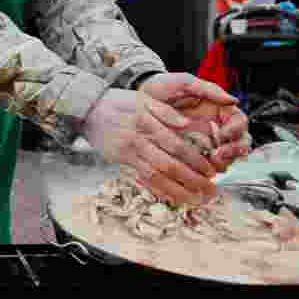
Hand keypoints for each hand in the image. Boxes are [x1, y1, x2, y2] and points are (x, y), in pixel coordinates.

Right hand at [81, 88, 217, 204]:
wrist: (87, 110)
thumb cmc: (117, 102)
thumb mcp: (143, 99)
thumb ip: (166, 111)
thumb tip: (187, 124)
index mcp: (147, 123)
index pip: (177, 146)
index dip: (195, 161)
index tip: (211, 171)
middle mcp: (138, 140)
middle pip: (169, 165)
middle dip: (192, 180)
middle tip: (210, 190)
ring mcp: (128, 153)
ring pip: (156, 177)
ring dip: (177, 191)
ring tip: (196, 200)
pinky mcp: (120, 161)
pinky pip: (142, 179)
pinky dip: (158, 190)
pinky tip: (172, 197)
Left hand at [137, 73, 250, 170]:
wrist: (135, 99)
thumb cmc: (160, 88)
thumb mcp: (182, 83)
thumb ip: (207, 89)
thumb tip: (233, 100)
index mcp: (218, 110)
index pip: (239, 123)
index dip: (236, 131)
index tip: (224, 134)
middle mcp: (215, 128)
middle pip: (237, 144)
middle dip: (233, 151)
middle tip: (219, 155)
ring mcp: (203, 142)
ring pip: (224, 158)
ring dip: (221, 163)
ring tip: (209, 163)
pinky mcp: (189, 154)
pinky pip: (203, 165)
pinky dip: (203, 170)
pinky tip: (196, 170)